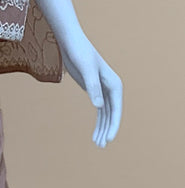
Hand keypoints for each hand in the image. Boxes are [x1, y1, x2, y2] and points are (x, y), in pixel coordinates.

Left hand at [60, 32, 122, 146]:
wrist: (71, 42)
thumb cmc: (79, 52)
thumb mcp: (86, 70)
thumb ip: (93, 87)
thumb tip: (99, 106)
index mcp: (114, 84)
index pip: (116, 109)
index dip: (113, 125)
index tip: (109, 139)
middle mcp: (111, 88)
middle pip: (112, 114)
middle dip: (107, 130)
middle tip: (101, 145)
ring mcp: (103, 90)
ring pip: (106, 114)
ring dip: (102, 128)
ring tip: (97, 144)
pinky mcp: (93, 90)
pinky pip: (99, 110)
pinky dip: (98, 122)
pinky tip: (95, 133)